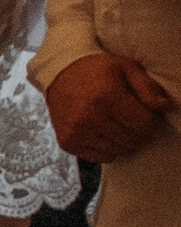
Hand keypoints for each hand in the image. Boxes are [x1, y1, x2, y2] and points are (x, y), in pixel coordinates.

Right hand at [44, 51, 173, 163]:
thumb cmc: (98, 70)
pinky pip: (103, 157)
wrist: (60, 73)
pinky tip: (104, 132)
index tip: (148, 113)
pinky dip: (109, 148)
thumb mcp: (127, 68)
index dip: (153, 120)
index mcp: (107, 97)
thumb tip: (167, 107)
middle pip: (133, 140)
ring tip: (119, 124)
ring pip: (120, 151)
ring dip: (125, 140)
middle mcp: (89, 117)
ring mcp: (77, 132)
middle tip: (134, 118)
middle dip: (140, 131)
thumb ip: (148, 88)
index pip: (145, 124)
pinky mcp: (68, 142)